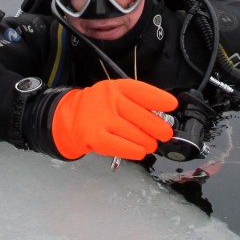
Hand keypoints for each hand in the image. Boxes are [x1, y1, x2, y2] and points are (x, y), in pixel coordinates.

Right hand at [52, 80, 177, 159]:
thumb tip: (161, 116)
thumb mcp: (114, 95)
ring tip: (150, 145)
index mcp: (116, 87)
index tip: (172, 105)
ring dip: (148, 143)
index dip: (158, 99)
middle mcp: (109, 100)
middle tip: (164, 134)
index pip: (141, 91)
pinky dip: (134, 150)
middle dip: (159, 128)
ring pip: (135, 134)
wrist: (68, 118)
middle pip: (142, 116)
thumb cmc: (98, 108)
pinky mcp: (95, 137)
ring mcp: (101, 119)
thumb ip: (135, 102)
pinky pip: (122, 147)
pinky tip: (139, 151)